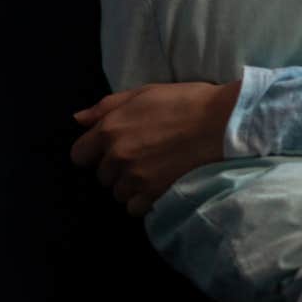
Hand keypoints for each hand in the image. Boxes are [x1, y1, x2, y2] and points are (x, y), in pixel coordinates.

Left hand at [70, 81, 240, 215]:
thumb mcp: (144, 93)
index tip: (111, 151)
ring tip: (153, 174)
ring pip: (118, 194)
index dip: (94, 153)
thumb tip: (78, 120)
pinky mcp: (154, 193)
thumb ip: (107, 107)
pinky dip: (144, 201)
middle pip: (102, 176)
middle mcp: (117, 156)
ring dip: (131, 187)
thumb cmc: (186, 101)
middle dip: (117, 169)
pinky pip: (135, 208)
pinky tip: (160, 187)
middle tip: (142, 158)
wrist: (224, 122)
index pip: (79, 155)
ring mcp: (135, 178)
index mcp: (110, 130)